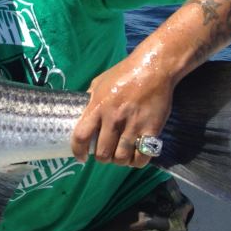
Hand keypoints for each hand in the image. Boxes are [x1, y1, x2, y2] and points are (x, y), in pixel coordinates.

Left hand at [70, 51, 173, 168]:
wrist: (152, 68)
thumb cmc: (123, 73)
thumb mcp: (99, 83)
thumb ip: (90, 100)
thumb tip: (83, 113)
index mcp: (97, 107)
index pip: (81, 136)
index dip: (78, 151)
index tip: (81, 158)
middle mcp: (113, 119)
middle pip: (102, 152)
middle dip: (102, 158)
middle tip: (105, 154)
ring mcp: (133, 125)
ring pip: (122, 158)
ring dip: (119, 161)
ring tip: (120, 156)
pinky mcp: (152, 129)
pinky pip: (142, 156)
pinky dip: (137, 162)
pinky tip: (135, 156)